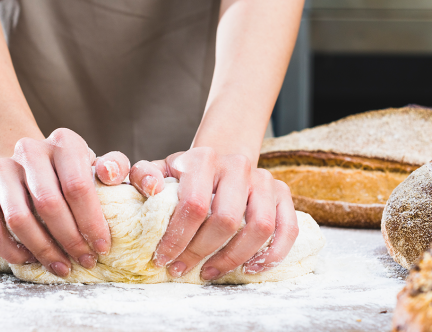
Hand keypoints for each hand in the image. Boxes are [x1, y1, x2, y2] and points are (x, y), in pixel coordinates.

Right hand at [0, 128, 130, 276]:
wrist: (32, 163)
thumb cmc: (73, 171)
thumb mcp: (97, 165)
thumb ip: (114, 168)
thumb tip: (111, 174)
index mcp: (64, 142)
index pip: (77, 186)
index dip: (91, 222)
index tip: (102, 247)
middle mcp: (30, 149)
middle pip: (48, 204)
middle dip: (69, 240)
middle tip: (84, 260)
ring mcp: (2, 166)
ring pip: (18, 218)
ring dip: (42, 249)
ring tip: (60, 265)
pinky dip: (11, 250)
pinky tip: (31, 259)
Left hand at [129, 148, 298, 279]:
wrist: (219, 162)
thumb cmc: (185, 175)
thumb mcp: (159, 170)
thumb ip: (144, 176)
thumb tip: (151, 189)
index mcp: (204, 158)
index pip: (194, 205)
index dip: (178, 238)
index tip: (163, 258)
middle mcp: (237, 166)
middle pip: (226, 220)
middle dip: (200, 252)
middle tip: (181, 269)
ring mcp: (264, 179)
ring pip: (259, 228)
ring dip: (234, 258)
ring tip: (210, 272)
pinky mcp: (282, 193)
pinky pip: (287, 228)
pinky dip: (273, 254)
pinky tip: (250, 268)